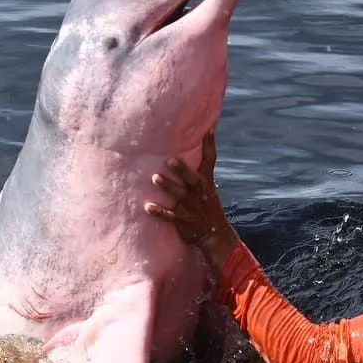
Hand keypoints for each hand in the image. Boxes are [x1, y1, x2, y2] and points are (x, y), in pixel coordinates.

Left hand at [145, 132, 237, 265]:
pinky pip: (170, 216)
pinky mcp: (183, 220)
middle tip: (170, 160)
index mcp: (206, 182)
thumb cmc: (206, 206)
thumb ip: (198, 169)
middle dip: (182, 170)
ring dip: (168, 187)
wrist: (215, 235)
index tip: (209, 128)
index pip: (210, 159)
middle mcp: (200, 192)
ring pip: (179, 196)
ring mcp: (192, 207)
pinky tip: (147, 207)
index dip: (210, 144)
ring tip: (155, 178)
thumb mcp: (207, 187)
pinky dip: (159, 212)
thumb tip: (194, 147)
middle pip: (192, 179)